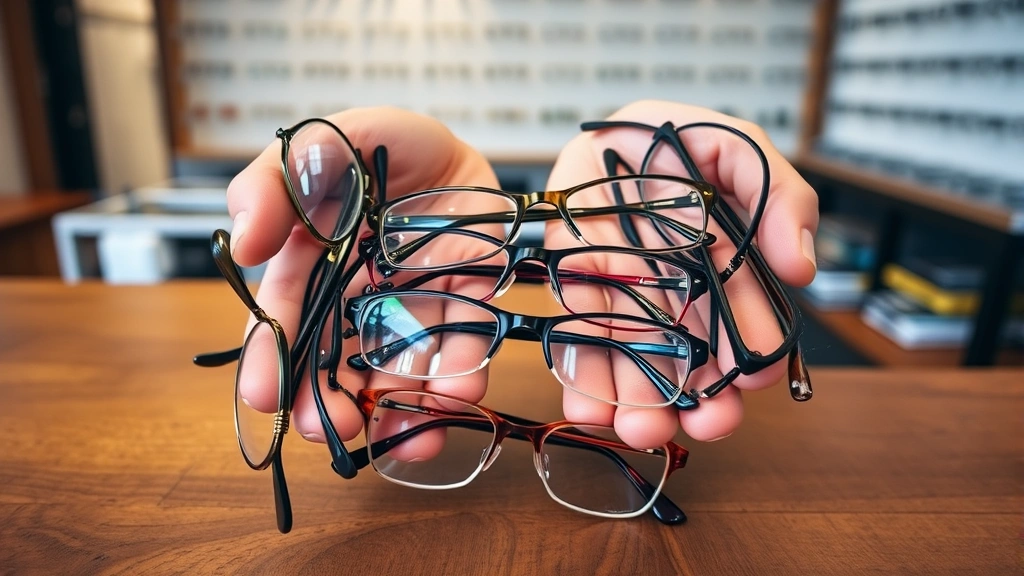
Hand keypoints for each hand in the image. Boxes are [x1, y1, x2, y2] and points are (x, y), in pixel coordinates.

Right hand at [228, 107, 501, 443]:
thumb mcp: (324, 143)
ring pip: (398, 369)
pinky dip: (461, 377)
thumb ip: (275, 180)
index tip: (262, 396)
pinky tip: (458, 397)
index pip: (284, 318)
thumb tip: (243, 241)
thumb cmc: (383, 144)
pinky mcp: (467, 308)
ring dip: (398, 410)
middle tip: (325, 428)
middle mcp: (360, 299)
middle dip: (328, 401)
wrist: (457, 146)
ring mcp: (415, 308)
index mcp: (314, 265)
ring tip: (402, 439)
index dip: (270, 358)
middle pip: (336, 361)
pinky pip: (463, 349)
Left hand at [544, 100, 818, 446]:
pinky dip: (583, 371)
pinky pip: (580, 331)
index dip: (750, 349)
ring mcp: (627, 292)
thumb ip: (780, 197)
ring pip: (638, 356)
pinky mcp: (578, 287)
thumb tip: (804, 266)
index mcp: (725, 266)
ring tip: (643, 431)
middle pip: (693, 353)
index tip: (755, 378)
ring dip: (641, 400)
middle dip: (701, 395)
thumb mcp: (739, 148)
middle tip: (708, 425)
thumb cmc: (678, 136)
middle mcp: (678, 291)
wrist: (607, 124)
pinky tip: (589, 407)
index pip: (743, 317)